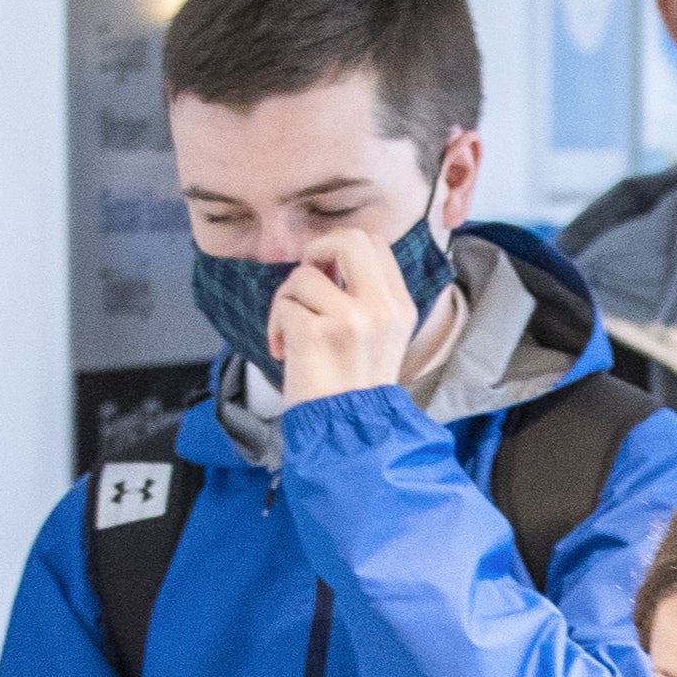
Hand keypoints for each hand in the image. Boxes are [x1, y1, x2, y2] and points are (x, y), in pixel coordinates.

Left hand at [260, 225, 419, 401]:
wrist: (349, 437)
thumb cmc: (352, 387)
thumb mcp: (379, 336)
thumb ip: (364, 296)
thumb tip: (325, 260)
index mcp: (400, 306)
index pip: (375, 243)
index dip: (342, 250)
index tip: (329, 277)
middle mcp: (381, 308)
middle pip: (347, 239)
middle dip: (317, 252)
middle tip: (307, 282)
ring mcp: (351, 319)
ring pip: (303, 275)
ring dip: (287, 300)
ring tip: (291, 331)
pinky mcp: (317, 333)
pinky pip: (284, 304)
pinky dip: (276, 325)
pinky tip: (284, 349)